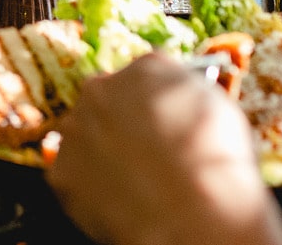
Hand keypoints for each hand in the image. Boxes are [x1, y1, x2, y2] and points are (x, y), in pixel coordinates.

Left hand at [45, 51, 281, 244]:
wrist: (194, 214)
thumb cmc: (217, 162)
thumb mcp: (219, 107)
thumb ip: (189, 92)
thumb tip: (178, 99)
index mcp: (147, 67)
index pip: (145, 75)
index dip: (154, 102)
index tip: (160, 121)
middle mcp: (104, 88)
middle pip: (107, 98)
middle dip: (122, 120)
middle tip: (143, 151)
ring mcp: (77, 128)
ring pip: (84, 133)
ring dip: (100, 149)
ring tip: (131, 180)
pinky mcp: (62, 169)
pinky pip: (73, 172)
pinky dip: (89, 184)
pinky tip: (116, 198)